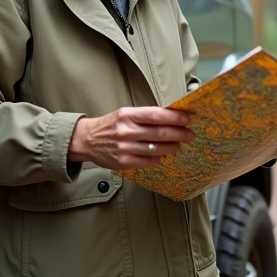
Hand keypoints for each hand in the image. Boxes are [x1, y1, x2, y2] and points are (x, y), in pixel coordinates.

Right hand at [69, 107, 193, 170]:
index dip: (175, 117)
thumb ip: (145, 116)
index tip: (187, 118)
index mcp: (128, 115)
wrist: (86, 140)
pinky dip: (159, 159)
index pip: (157, 115)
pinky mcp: (123, 162)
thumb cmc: (110, 125)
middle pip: (161, 133)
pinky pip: (148, 162)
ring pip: (157, 149)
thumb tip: (171, 117)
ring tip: (178, 145)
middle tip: (190, 134)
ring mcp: (125, 148)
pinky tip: (162, 156)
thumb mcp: (125, 114)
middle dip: (180, 134)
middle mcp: (127, 131)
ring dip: (172, 147)